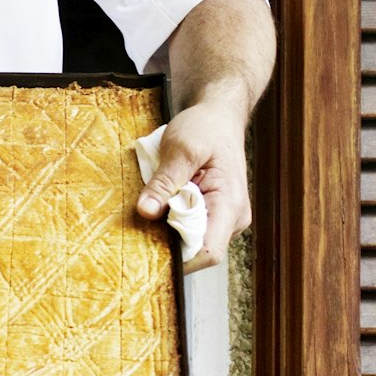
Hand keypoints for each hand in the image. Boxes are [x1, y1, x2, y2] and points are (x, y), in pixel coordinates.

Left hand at [135, 92, 250, 273]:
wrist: (219, 117)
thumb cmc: (206, 128)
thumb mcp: (181, 148)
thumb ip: (164, 182)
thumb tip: (146, 212)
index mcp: (230, 206)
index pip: (209, 252)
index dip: (181, 258)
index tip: (152, 248)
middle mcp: (232, 219)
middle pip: (197, 250)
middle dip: (170, 243)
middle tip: (143, 223)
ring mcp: (224, 219)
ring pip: (192, 242)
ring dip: (170, 231)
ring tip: (155, 207)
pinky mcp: (213, 215)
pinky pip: (191, 230)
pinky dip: (173, 222)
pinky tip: (163, 205)